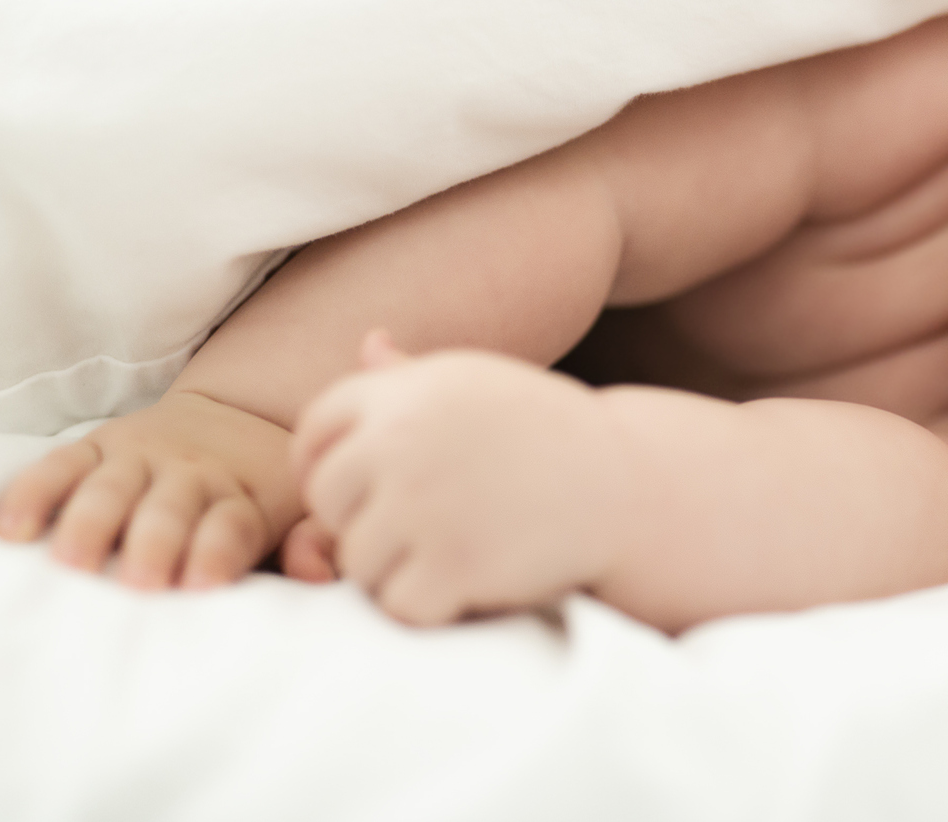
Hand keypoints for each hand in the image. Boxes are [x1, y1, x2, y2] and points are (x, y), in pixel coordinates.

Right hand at [0, 390, 302, 588]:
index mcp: (247, 494)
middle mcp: (193, 471)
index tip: (202, 584)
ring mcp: (140, 457)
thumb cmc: (265, 491)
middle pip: (172, 506)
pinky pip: (59, 466)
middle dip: (155, 542)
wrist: (234, 417)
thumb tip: (318, 570)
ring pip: (112, 488)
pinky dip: (33, 493)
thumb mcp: (302, 513)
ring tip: (69, 563)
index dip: (219, 551)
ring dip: (91, 523)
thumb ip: (313, 543)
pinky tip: (12, 531)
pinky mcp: (96, 447)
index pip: (235, 523)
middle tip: (139, 582)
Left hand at [291, 331, 629, 625]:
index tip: (361, 487)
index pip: (316, 428)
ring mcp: (424, 504)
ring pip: (356, 560)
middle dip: (361, 521)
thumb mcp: (486, 389)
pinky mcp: (450, 564)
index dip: (325, 464)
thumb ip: (414, 377)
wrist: (631, 486)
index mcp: (409, 390)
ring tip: (456, 548)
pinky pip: (398, 605)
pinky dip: (432, 605)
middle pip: (327, 499)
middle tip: (421, 525)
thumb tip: (368, 342)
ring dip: (397, 569)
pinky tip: (474, 580)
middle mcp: (405, 438)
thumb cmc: (553, 437)